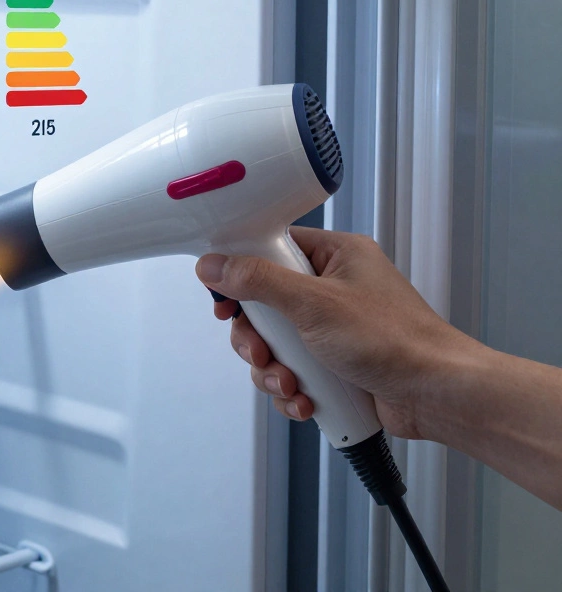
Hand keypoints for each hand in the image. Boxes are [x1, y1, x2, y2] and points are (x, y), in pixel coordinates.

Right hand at [195, 227, 469, 439]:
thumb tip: (213, 265)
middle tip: (262, 352)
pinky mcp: (334, 364)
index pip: (270, 249)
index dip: (240, 274)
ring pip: (274, 345)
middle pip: (263, 305)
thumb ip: (258, 282)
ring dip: (273, 371)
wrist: (437, 396)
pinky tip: (305, 401)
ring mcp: (333, 328)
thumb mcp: (313, 304)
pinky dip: (292, 390)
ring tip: (291, 385)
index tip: (225, 301)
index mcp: (335, 256)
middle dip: (257, 339)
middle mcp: (333, 288)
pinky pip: (292, 372)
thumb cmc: (395, 340)